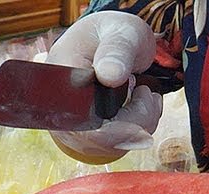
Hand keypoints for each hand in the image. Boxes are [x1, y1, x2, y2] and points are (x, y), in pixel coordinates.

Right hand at [45, 12, 161, 162]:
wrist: (111, 44)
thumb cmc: (114, 36)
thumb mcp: (120, 32)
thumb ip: (116, 50)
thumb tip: (109, 75)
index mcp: (62, 78)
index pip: (83, 121)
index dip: (118, 125)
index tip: (144, 95)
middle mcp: (63, 107)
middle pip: (101, 138)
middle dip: (137, 120)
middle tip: (147, 91)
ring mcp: (75, 124)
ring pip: (112, 145)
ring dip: (141, 123)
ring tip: (145, 93)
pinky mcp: (89, 135)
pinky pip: (116, 145)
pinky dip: (138, 128)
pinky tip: (141, 106)